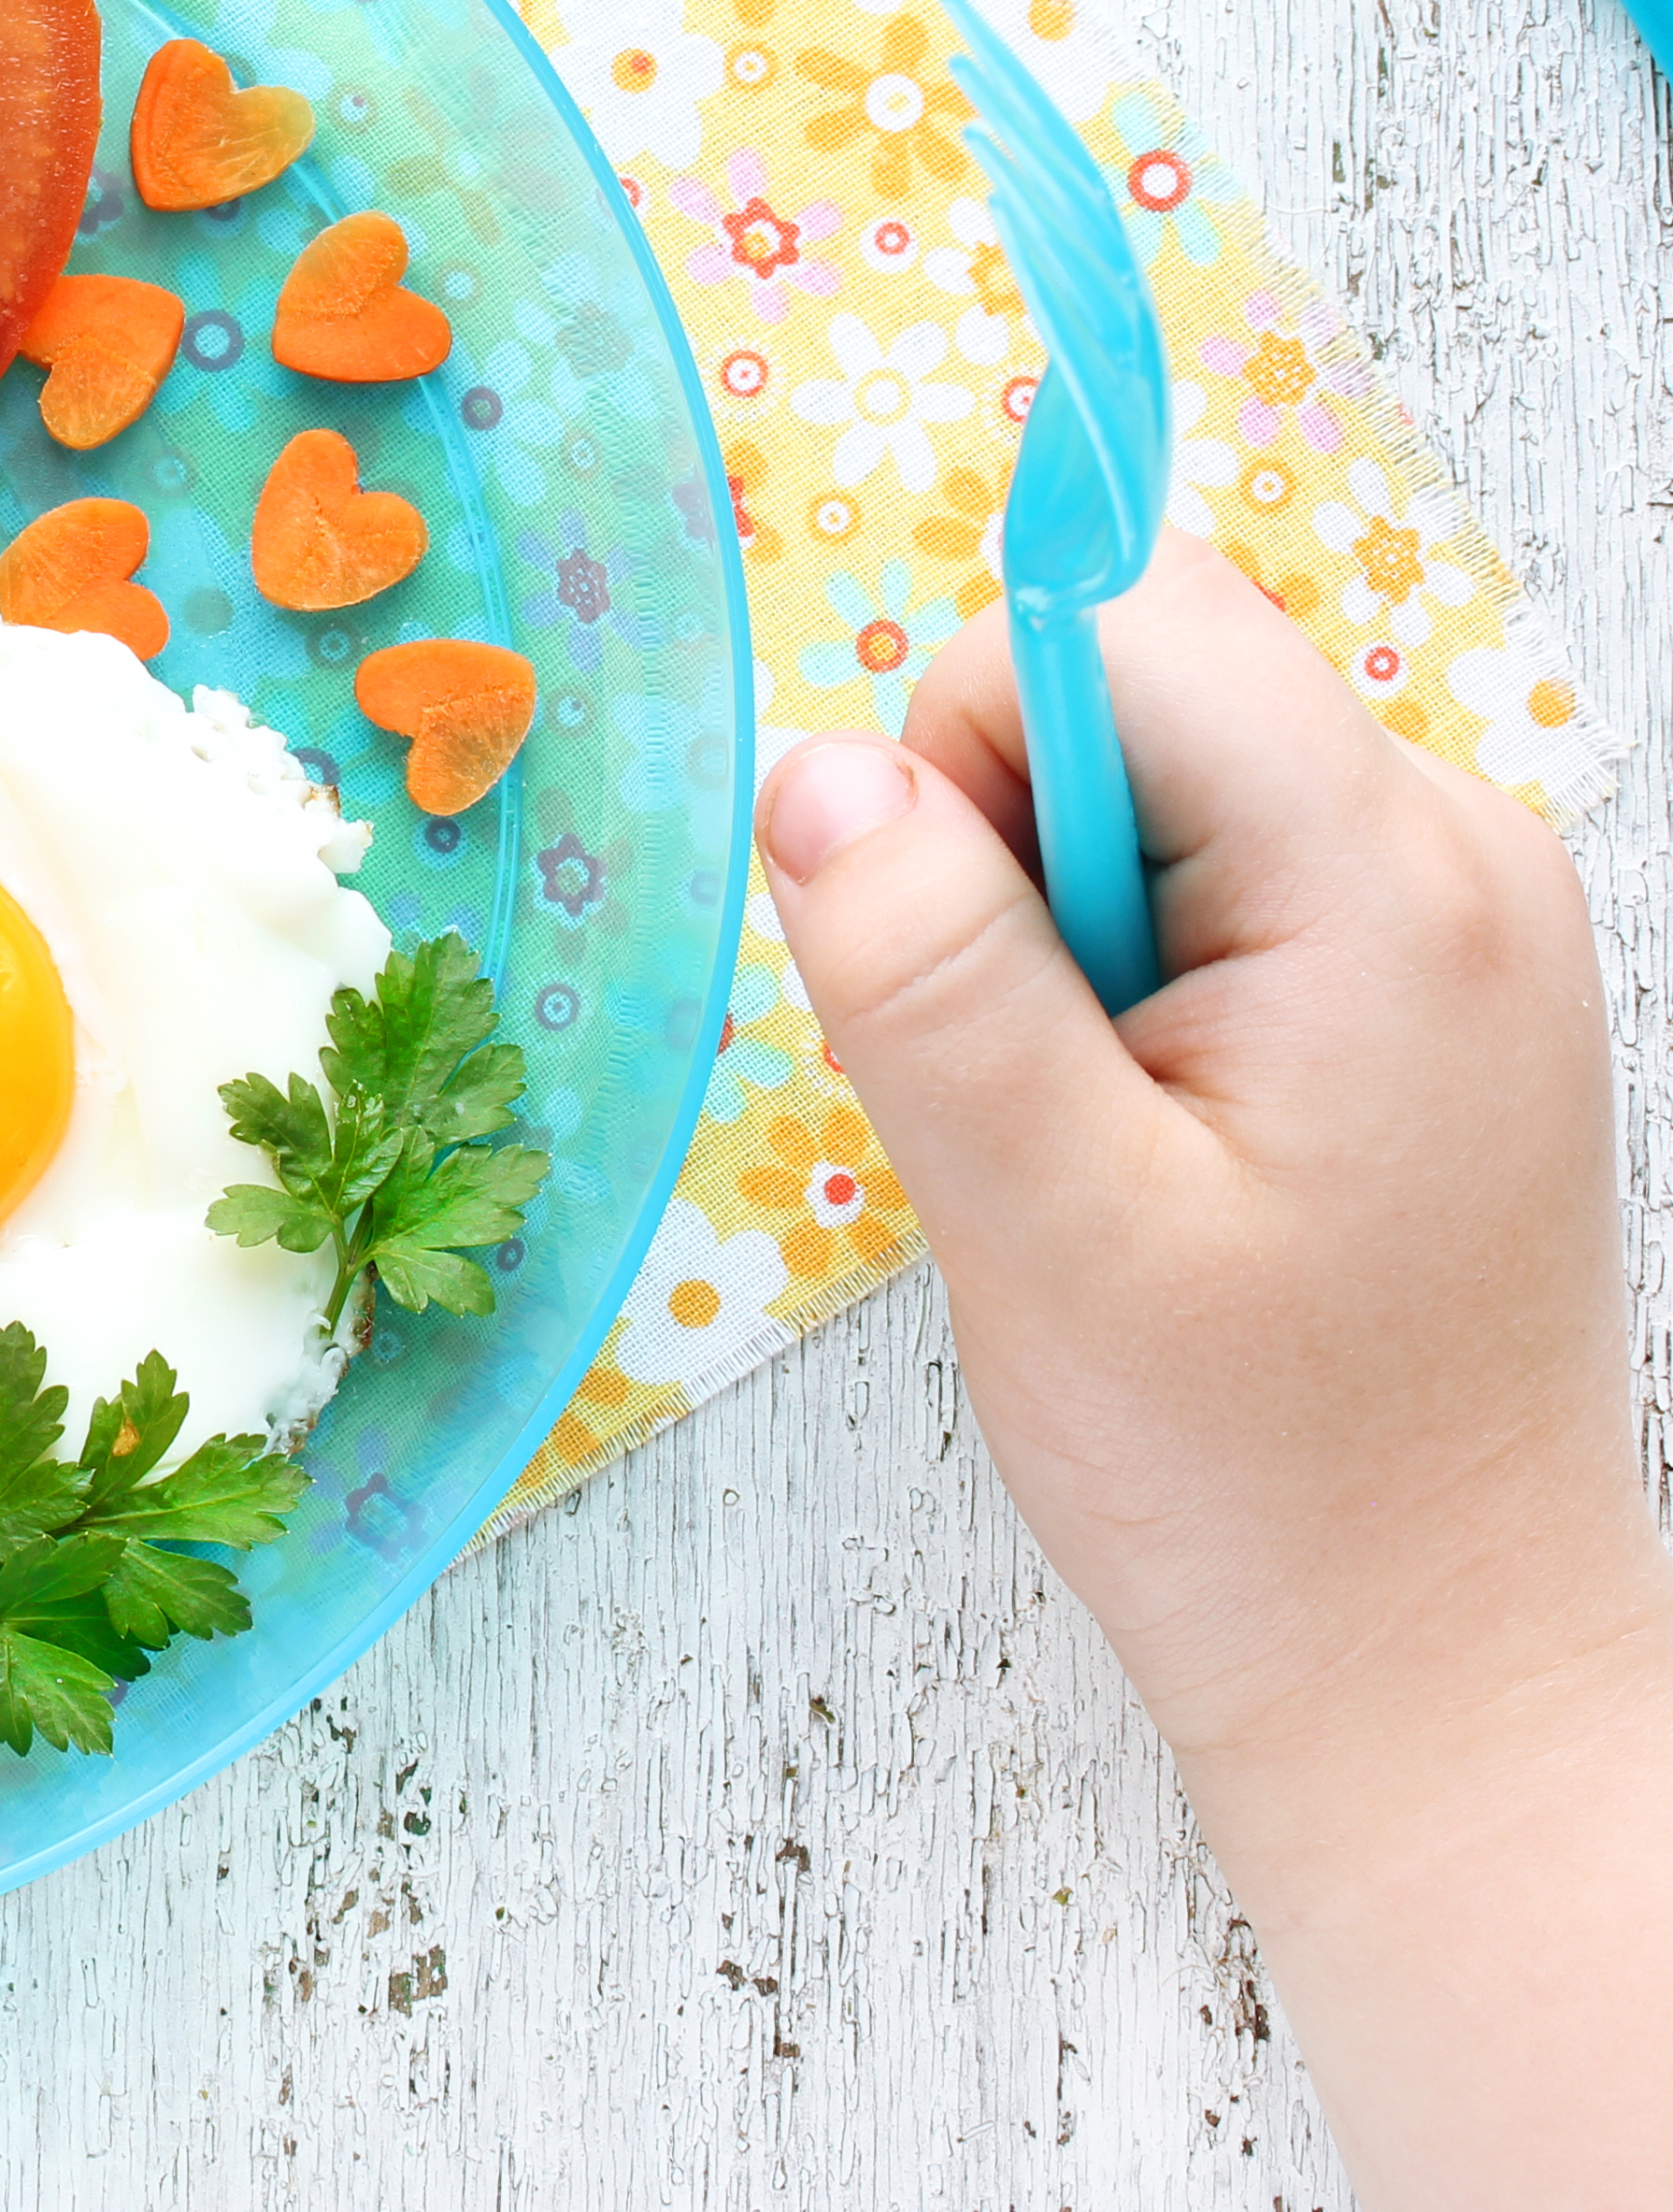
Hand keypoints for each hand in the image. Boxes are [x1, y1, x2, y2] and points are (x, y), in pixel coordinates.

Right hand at [756, 532, 1665, 2206]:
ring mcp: (1454, 912)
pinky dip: (1122, 972)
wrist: (1435, 1660)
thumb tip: (820, 768)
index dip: (974, 748)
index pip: (1120, 620)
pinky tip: (1147, 1140)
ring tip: (1094, 1139)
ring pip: (1156, 774)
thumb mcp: (1047, 1229)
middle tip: (1030, 1092)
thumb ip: (930, 978)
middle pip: (1137, 680)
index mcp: (1393, 885)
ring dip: (1056, 926)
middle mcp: (1458, 853)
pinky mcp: (1420, 973)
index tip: (968, 963)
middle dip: (1009, 849)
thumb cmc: (1255, 1479)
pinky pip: (1209, 863)